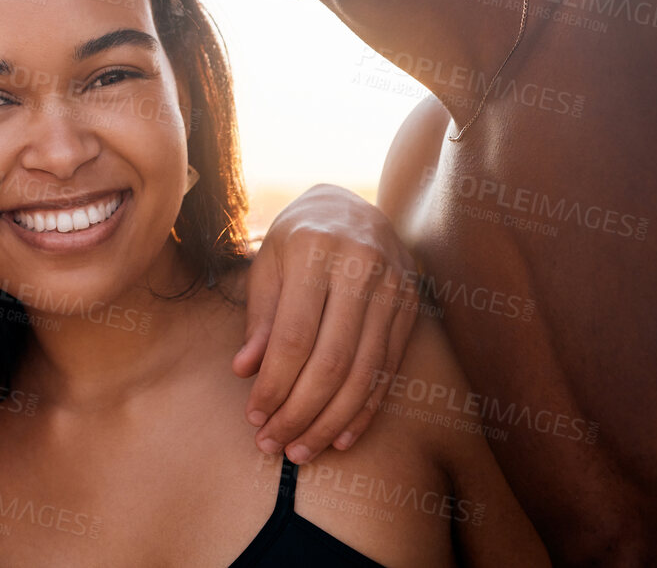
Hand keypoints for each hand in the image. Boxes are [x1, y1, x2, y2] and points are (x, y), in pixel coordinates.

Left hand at [236, 184, 418, 462]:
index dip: (274, 384)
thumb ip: (261, 316)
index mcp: (316, 251)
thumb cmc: (298, 239)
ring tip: (303, 449)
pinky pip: (388, 370)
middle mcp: (361, 268)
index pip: (295, 335)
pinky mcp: (410, 308)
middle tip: (275, 444)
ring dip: (332, 421)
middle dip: (301, 412)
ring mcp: (394, 289)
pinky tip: (341, 436)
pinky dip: (364, 409)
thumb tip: (246, 371)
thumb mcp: (268, 263)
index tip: (254, 416)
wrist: (351, 207)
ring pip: (364, 372)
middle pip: (332, 360)